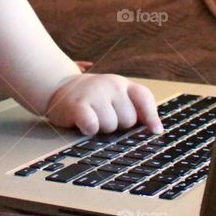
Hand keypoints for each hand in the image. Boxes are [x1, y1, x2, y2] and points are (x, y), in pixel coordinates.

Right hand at [45, 72, 163, 135]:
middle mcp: (111, 85)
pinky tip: (83, 124)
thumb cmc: (93, 97)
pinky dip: (89, 129)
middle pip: (128, 120)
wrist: (59, 85)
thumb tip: (156, 129)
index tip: (155, 131)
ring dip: (101, 129)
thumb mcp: (115, 96)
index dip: (151, 116)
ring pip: (110, 126)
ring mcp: (94, 93)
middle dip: (118, 124)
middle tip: (103, 116)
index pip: (144, 97)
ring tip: (92, 117)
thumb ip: (135, 108)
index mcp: (122, 84)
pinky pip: (92, 125)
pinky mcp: (78, 105)